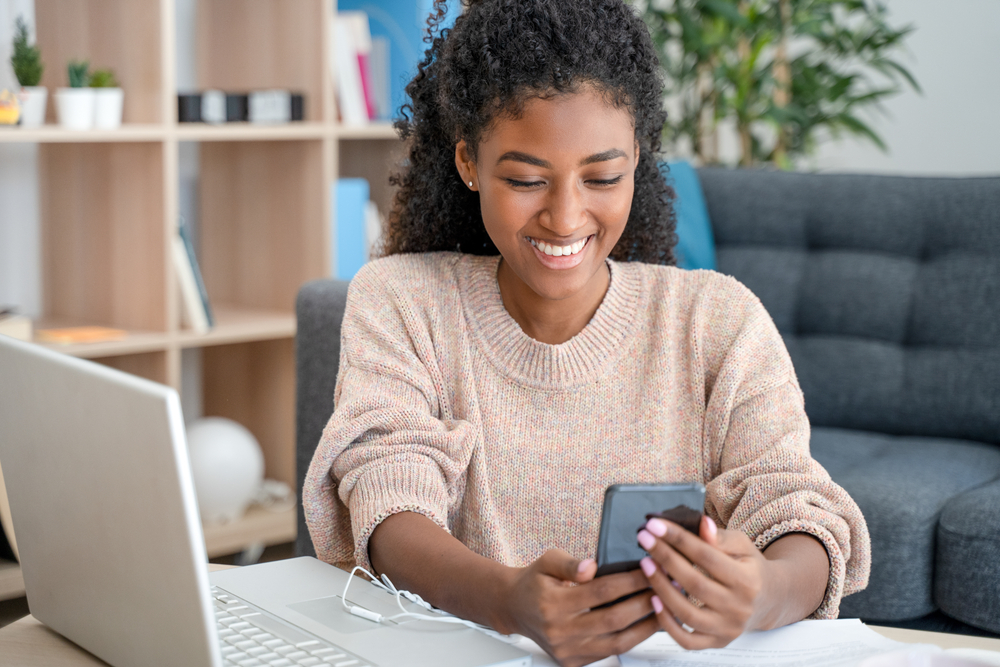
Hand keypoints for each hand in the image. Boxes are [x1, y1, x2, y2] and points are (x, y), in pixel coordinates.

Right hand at [499, 549, 659, 666]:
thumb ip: (570, 564)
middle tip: (665, 588)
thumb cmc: (534, 582)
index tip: (650, 569)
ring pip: (617, 643)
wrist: (514, 608)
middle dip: (644, 603)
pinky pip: (610, 653)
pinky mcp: (573, 662)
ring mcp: (567, 651)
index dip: (629, 580)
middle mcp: (559, 631)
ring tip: (665, 609)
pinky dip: (632, 639)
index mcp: (552, 603)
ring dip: (646, 626)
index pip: (601, 591)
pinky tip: (646, 625)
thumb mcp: (547, 561)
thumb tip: (592, 566)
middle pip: (613, 619)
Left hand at [636, 516, 773, 648]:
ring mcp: (727, 628)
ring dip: (661, 588)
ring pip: (687, 613)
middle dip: (665, 558)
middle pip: (694, 583)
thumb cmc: (750, 568)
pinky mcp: (717, 642)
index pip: (706, 556)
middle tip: (644, 539)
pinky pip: (687, 640)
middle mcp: (739, 608)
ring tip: (646, 565)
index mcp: (747, 580)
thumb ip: (721, 537)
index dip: (679, 539)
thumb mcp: (744, 546)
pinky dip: (667, 624)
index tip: (655, 525)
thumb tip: (702, 523)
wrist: (768, 600)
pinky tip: (654, 600)